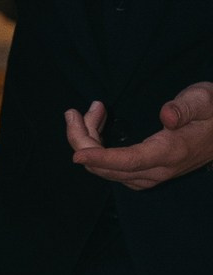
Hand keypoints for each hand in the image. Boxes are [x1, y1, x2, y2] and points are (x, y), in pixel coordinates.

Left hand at [66, 88, 212, 190]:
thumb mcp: (203, 100)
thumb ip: (184, 108)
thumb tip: (165, 115)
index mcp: (170, 152)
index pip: (129, 161)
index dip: (101, 158)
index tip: (77, 154)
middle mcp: (159, 170)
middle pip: (110, 168)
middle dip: (83, 141)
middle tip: (74, 111)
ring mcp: (152, 175)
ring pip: (109, 170)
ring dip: (90, 144)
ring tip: (91, 111)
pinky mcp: (148, 173)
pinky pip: (114, 170)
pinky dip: (98, 152)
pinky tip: (97, 129)